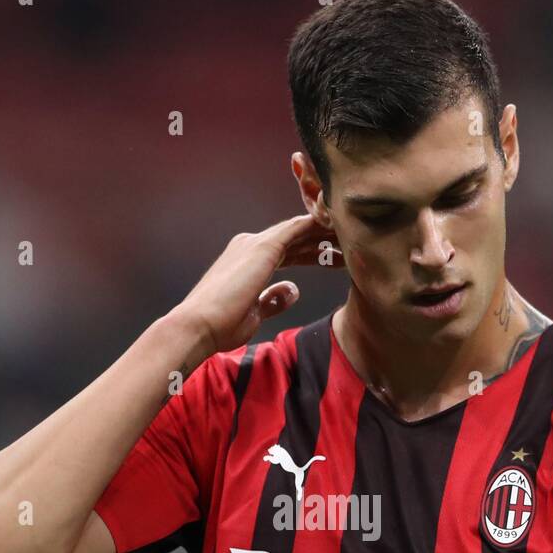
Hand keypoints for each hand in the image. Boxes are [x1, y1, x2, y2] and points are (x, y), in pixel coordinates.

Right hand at [174, 213, 343, 356]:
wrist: (198, 326)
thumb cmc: (220, 326)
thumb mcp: (254, 313)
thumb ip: (272, 300)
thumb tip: (292, 290)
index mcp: (247, 260)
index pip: (288, 251)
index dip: (313, 254)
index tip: (335, 260)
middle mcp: (251, 245)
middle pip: (297, 238)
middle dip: (325, 241)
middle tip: (353, 245)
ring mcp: (256, 243)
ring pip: (301, 230)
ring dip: (326, 232)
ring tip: (354, 237)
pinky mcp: (263, 247)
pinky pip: (299, 227)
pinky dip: (319, 226)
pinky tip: (340, 228)